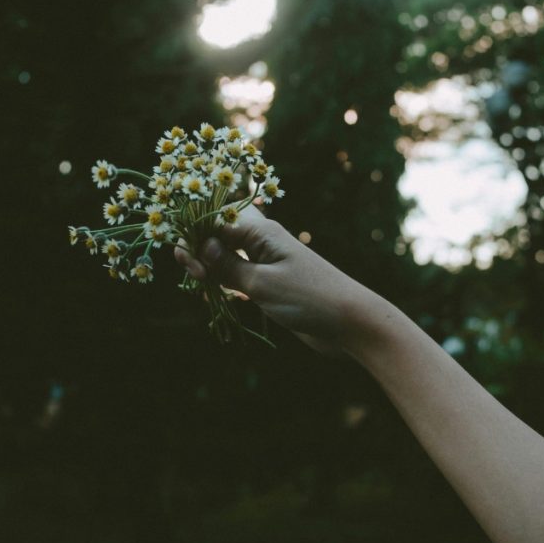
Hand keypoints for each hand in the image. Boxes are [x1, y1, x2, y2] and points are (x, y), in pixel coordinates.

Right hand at [173, 205, 375, 354]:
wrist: (350, 321)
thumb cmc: (308, 298)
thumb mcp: (262, 284)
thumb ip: (227, 266)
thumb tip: (201, 245)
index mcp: (261, 231)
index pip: (214, 221)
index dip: (195, 239)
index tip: (193, 269)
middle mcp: (262, 240)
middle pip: (217, 234)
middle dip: (199, 251)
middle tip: (198, 279)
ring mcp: (266, 260)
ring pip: (226, 255)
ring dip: (210, 268)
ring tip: (204, 289)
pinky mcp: (270, 281)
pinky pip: (238, 273)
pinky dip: (224, 281)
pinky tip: (215, 295)